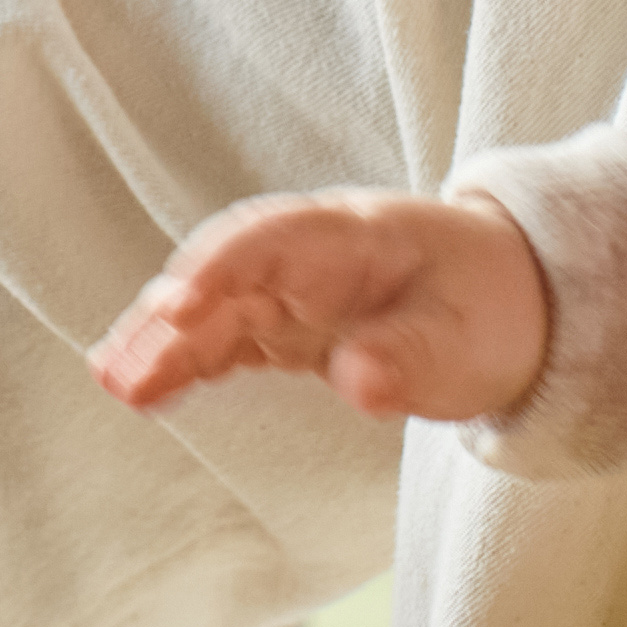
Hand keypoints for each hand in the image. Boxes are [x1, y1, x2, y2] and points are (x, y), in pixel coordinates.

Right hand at [94, 192, 556, 421]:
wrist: (513, 300)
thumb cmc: (490, 309)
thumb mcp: (466, 340)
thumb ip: (411, 358)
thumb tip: (357, 382)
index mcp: (353, 236)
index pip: (272, 239)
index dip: (222, 270)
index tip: (181, 309)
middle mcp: (308, 255)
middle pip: (224, 272)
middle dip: (170, 315)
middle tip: (122, 367)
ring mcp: (290, 288)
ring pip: (212, 308)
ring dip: (161, 342)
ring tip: (114, 382)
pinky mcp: (283, 325)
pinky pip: (222, 338)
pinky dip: (182, 361)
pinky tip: (140, 389)